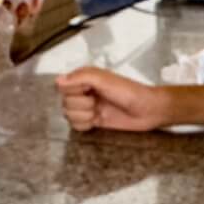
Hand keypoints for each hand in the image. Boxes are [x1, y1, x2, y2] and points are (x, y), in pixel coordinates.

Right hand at [57, 67, 191, 131]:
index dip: (73, 91)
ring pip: (68, 115)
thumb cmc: (128, 91)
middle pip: (65, 102)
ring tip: (98, 112)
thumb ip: (80, 77)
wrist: (147, 110)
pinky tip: (96, 121)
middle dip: (81, 105)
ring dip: (84, 115)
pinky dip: (84, 125)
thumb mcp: (103, 80)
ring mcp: (87, 107)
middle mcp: (83, 92)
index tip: (87, 91)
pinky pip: (75, 126)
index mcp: (84, 78)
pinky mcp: (92, 121)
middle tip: (97, 102)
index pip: (62, 86)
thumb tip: (57, 81)